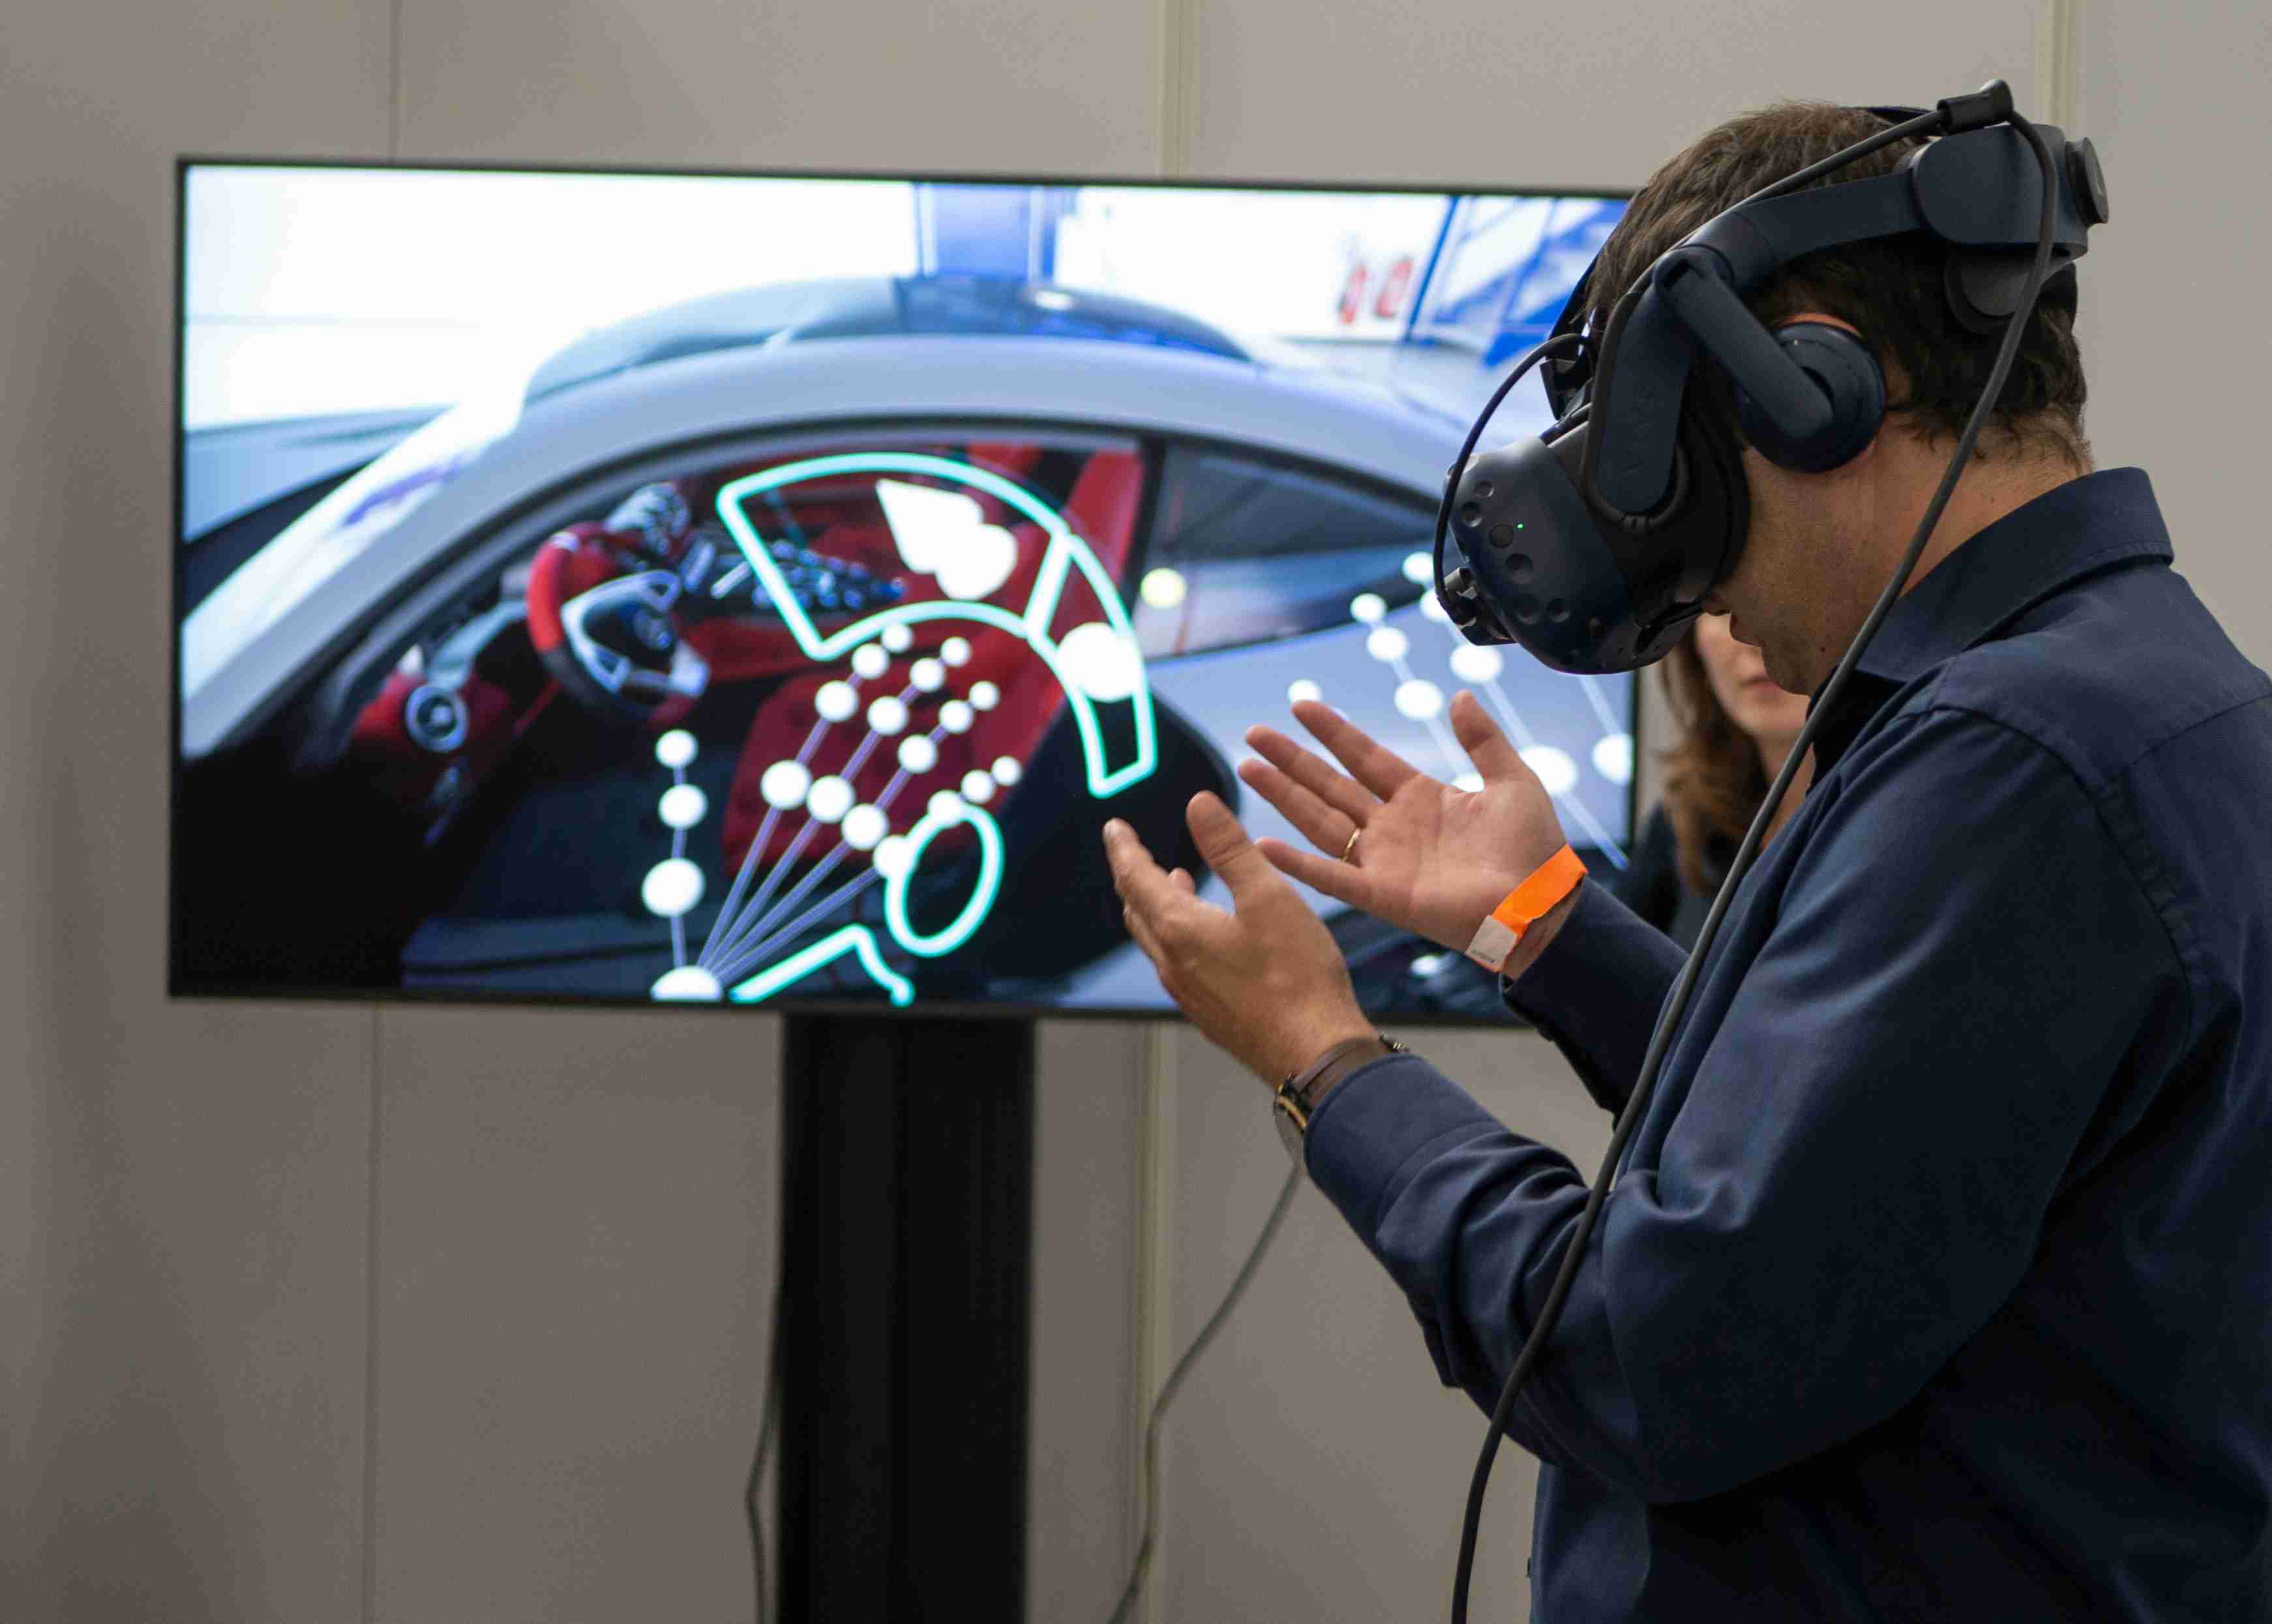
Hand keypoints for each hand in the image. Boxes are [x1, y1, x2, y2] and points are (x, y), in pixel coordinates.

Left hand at [1104, 794, 1374, 1084]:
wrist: (1315, 1053)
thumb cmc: (1297, 977)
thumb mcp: (1267, 896)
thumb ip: (1230, 847)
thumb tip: (1199, 805)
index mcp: (1180, 929)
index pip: (1135, 878)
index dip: (1124, 848)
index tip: (1114, 829)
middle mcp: (1173, 964)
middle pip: (1138, 911)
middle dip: (1134, 876)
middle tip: (1134, 853)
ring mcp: (1189, 994)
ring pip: (1156, 941)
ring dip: (1156, 906)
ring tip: (1173, 882)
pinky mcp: (1209, 1014)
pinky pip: (1176, 966)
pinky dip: (1177, 936)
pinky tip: (1205, 935)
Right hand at [1239, 691, 1566, 952]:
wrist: (1540, 902)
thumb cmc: (1532, 847)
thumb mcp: (1512, 779)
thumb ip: (1482, 739)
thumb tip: (1459, 695)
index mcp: (1420, 798)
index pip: (1364, 757)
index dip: (1333, 731)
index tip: (1301, 705)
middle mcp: (1393, 827)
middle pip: (1329, 785)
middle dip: (1291, 760)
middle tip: (1253, 735)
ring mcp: (1383, 861)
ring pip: (1320, 822)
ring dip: (1283, 797)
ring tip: (1247, 770)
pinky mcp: (1382, 895)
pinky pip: (1331, 877)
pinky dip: (1297, 864)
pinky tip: (1263, 845)